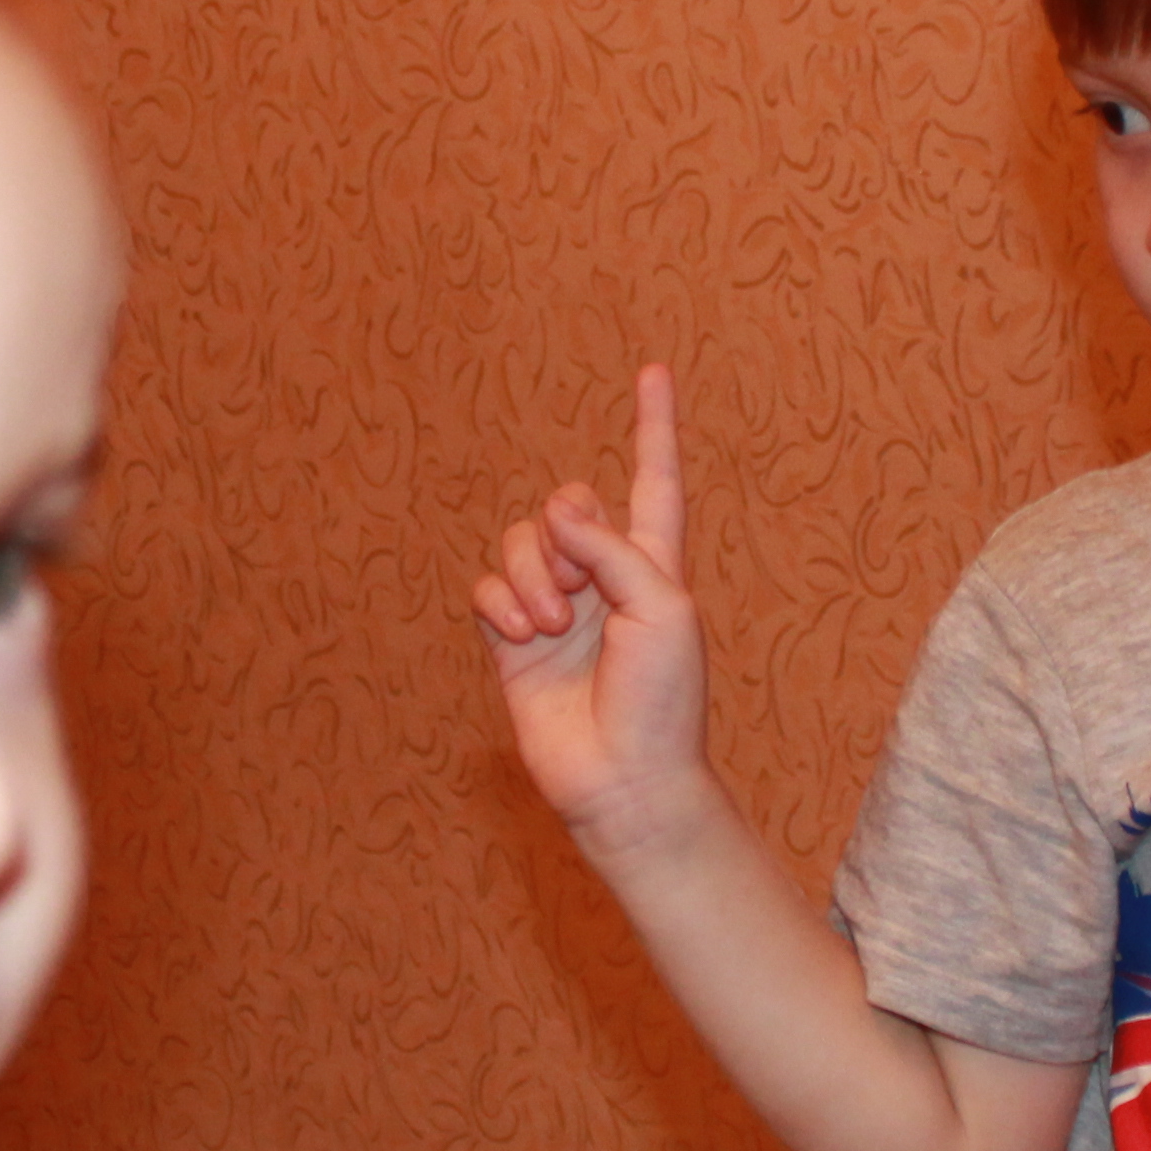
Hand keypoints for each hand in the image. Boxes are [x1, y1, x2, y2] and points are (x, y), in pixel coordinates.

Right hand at [470, 366, 713, 856]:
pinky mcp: (512, 642)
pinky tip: (523, 636)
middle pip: (566, 504)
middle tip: (580, 593)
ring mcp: (555, 608)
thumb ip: (611, 548)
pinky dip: (501, 604)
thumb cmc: (663, 700)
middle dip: (564, 535)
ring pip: (521, 542)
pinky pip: (487, 590)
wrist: (624, 780)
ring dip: (531, 575)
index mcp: (654, 563)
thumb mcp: (659, 608)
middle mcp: (602, 577)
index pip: (654, 480)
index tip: (653, 370)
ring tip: (550, 625)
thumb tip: (558, 510)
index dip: (654, 426)